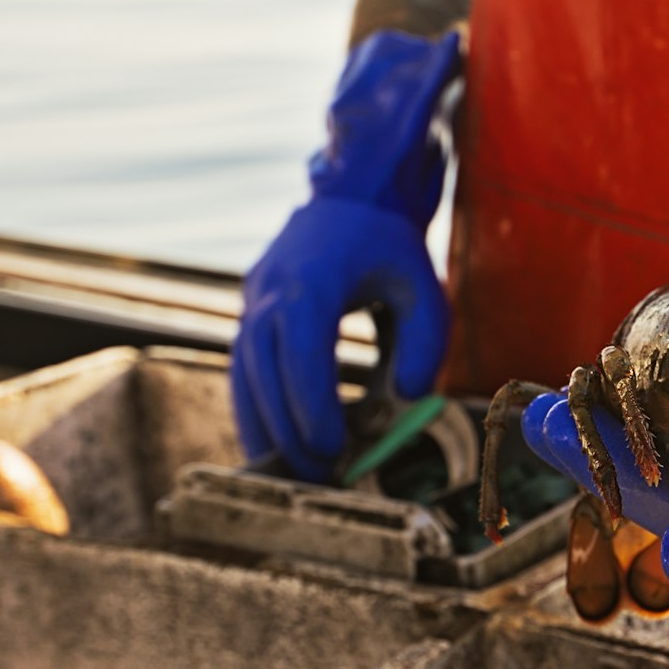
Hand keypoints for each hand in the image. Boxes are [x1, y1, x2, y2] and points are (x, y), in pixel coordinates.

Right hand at [230, 31, 461, 479]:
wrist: (355, 192)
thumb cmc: (394, 245)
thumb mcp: (425, 290)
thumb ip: (425, 345)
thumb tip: (408, 398)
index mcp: (312, 283)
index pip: (302, 357)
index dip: (312, 408)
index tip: (333, 449)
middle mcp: (271, 290)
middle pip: (264, 373)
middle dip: (286, 430)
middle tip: (316, 476)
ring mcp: (254, 296)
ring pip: (243, 372)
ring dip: (261, 424)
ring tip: (286, 470)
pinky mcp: (252, 304)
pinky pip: (244, 363)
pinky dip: (256, 402)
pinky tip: (273, 436)